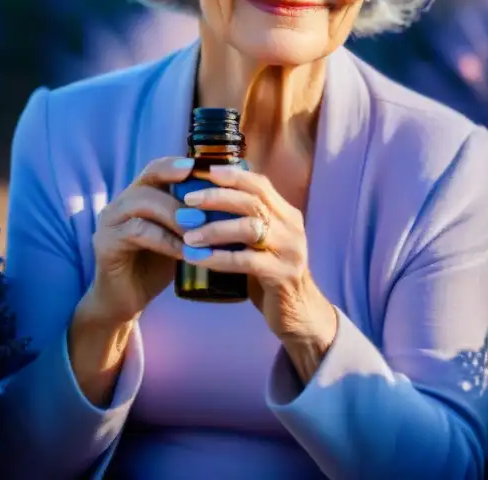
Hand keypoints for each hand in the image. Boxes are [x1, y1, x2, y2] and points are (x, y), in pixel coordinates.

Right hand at [83, 157, 192, 324]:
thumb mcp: (177, 237)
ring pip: (143, 203)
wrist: (125, 302)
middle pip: (149, 181)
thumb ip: (192, 219)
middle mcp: (120, 204)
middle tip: (207, 210)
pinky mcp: (105, 243)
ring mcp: (109, 222)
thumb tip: (230, 205)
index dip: (176, 165)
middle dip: (181, 193)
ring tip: (200, 230)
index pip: (155, 169)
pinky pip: (138, 232)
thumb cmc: (155, 267)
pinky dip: (165, 240)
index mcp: (137, 197)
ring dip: (175, 216)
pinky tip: (185, 252)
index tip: (200, 168)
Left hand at [177, 165, 337, 352]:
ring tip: (188, 234)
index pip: (260, 184)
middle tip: (188, 201)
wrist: (299, 315)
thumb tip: (203, 201)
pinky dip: (218, 258)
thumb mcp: (262, 243)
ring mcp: (290, 251)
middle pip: (253, 201)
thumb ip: (244, 222)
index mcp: (287, 215)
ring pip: (249, 228)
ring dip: (214, 228)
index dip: (233, 175)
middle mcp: (291, 228)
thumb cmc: (270, 274)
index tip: (205, 171)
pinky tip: (196, 258)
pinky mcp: (282, 275)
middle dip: (217, 197)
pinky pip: (245, 261)